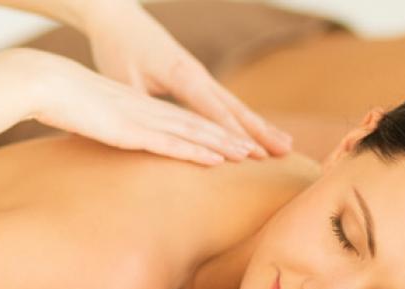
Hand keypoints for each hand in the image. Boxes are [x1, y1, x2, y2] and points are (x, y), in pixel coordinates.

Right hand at [17, 49, 259, 164]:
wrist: (41, 81)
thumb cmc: (60, 99)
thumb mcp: (94, 116)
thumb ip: (111, 127)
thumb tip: (118, 138)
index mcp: (145, 105)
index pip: (191, 118)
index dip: (219, 129)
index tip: (244, 142)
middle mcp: (151, 108)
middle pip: (203, 123)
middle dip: (238, 137)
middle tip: (268, 149)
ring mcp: (143, 117)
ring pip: (195, 132)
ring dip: (226, 145)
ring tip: (255, 156)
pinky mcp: (131, 129)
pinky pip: (171, 142)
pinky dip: (197, 151)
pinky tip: (218, 160)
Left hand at [80, 2, 291, 157]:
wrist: (119, 18)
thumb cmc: (117, 49)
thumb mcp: (122, 80)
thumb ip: (142, 106)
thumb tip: (152, 134)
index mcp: (182, 75)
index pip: (213, 110)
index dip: (233, 134)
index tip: (253, 155)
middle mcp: (198, 75)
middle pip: (236, 108)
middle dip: (261, 132)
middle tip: (287, 152)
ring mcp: (200, 76)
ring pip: (236, 105)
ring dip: (261, 126)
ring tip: (286, 145)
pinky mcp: (196, 78)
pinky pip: (226, 102)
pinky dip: (245, 119)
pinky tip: (258, 132)